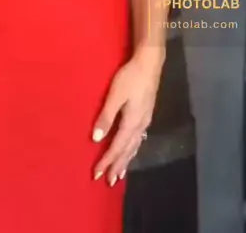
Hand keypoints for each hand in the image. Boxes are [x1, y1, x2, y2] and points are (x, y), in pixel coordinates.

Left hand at [91, 47, 164, 185]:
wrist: (150, 64)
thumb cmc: (130, 77)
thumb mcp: (115, 95)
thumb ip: (106, 116)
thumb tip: (96, 139)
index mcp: (131, 123)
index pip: (117, 147)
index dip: (106, 161)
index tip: (96, 174)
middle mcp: (140, 126)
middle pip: (127, 151)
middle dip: (117, 166)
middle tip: (108, 182)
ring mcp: (145, 120)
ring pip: (134, 146)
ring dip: (126, 161)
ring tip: (120, 174)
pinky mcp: (146, 114)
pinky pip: (139, 139)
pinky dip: (133, 149)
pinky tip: (132, 149)